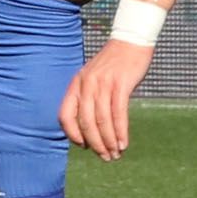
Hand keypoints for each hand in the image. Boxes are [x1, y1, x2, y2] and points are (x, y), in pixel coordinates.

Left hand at [60, 37, 151, 159]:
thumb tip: (90, 127)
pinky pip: (118, 113)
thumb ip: (89, 97)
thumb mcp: (93, 77)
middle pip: (85, 122)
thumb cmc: (114, 63)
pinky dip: (120, 132)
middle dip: (95, 143)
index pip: (65, 115)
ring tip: (115, 154)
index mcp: (76, 83)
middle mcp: (87, 84)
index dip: (72, 134)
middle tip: (105, 157)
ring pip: (102, 120)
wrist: (131, 40)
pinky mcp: (121, 84)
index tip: (84, 146)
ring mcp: (103, 83)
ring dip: (109, 141)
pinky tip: (124, 143)